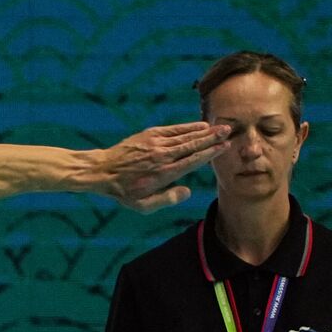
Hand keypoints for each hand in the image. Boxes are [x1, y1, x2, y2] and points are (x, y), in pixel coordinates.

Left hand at [89, 122, 231, 212]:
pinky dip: (187, 127)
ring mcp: (156, 143)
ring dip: (203, 131)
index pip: (193, 161)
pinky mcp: (149, 135)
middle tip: (229, 131)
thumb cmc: (124, 191)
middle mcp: (163, 156)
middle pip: (193, 145)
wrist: (102, 171)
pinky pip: (173, 129)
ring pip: (185, 136)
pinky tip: (199, 125)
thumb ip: (167, 199)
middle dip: (212, 138)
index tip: (225, 147)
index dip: (211, 153)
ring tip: (219, 127)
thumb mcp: (143, 206)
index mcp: (164, 173)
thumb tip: (188, 191)